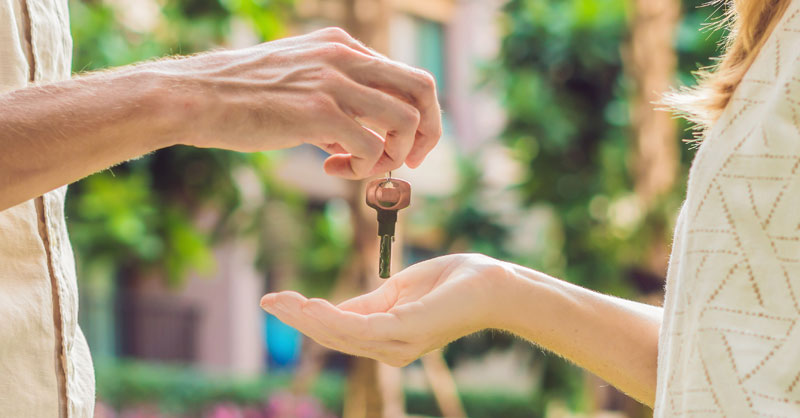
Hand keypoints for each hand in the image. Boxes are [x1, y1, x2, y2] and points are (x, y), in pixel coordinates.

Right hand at [153, 27, 441, 177]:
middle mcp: (345, 56)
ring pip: (405, 120)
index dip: (416, 118)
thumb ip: (336, 107)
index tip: (401, 148)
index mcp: (342, 45)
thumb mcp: (298, 85)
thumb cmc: (241, 97)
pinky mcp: (318, 111)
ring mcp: (333, 81)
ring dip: (394, 155)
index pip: (407, 77)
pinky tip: (334, 169)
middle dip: (428, 133)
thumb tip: (359, 144)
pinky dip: (364, 168)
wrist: (194, 96)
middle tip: (409, 163)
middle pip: (423, 88)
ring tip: (362, 169)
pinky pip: (371, 147)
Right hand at [259, 254, 510, 366]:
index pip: (338, 330)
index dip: (305, 317)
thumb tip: (333, 309)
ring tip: (280, 302)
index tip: (275, 300)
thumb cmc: (452, 284)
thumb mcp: (398, 291)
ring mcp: (398, 344)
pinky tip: (311, 306)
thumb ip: (368, 303)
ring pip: (341, 334)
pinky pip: (361, 327)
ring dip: (307, 318)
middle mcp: (390, 349)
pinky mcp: (407, 331)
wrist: (491, 284)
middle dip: (298, 320)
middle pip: (333, 336)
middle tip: (268, 300)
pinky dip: (332, 317)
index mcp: (387, 337)